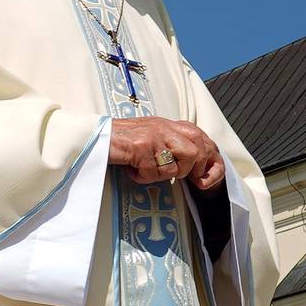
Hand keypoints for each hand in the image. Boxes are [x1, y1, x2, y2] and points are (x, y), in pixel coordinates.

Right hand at [108, 116, 225, 190]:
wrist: (96, 136)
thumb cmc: (121, 141)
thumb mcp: (152, 137)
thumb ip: (171, 145)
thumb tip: (193, 163)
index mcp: (169, 125)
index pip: (202, 139)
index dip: (210, 161)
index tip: (204, 180)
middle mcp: (164, 127)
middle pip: (196, 151)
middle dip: (189, 171)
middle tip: (174, 178)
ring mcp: (153, 136)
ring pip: (176, 166)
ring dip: (161, 175)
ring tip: (145, 170)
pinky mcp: (141, 147)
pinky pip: (153, 173)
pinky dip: (142, 177)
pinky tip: (131, 169)